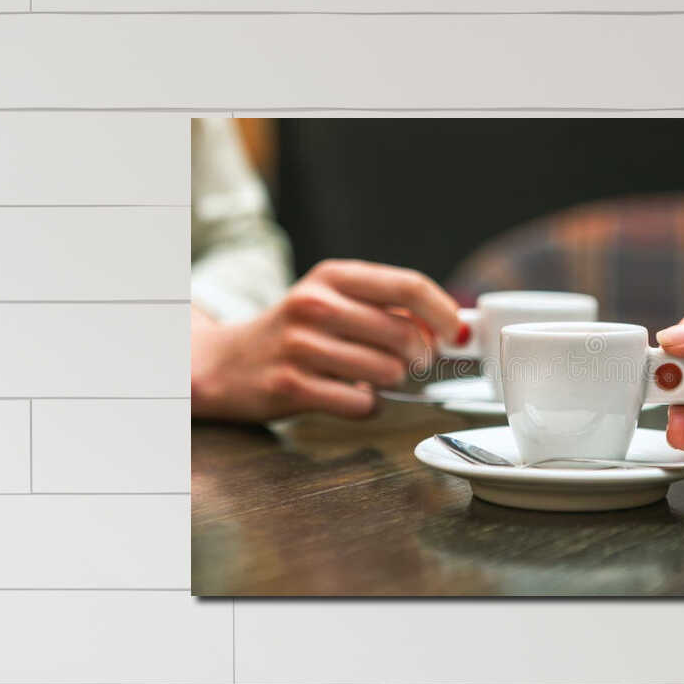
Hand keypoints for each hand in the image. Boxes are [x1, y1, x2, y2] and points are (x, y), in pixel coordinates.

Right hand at [192, 259, 463, 420]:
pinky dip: (367, 406)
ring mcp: (300, 346)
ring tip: (371, 379)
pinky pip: (360, 403)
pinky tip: (351, 396)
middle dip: (420, 357)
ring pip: (386, 371)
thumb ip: (385, 308)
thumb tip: (448, 327)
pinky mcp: (292, 386)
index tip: (457, 333)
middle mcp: (315, 305)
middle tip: (413, 365)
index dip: (442, 313)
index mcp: (332, 277)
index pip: (407, 286)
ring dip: (391, 383)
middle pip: (403, 335)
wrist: (226, 363)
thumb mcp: (332, 301)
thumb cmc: (294, 333)